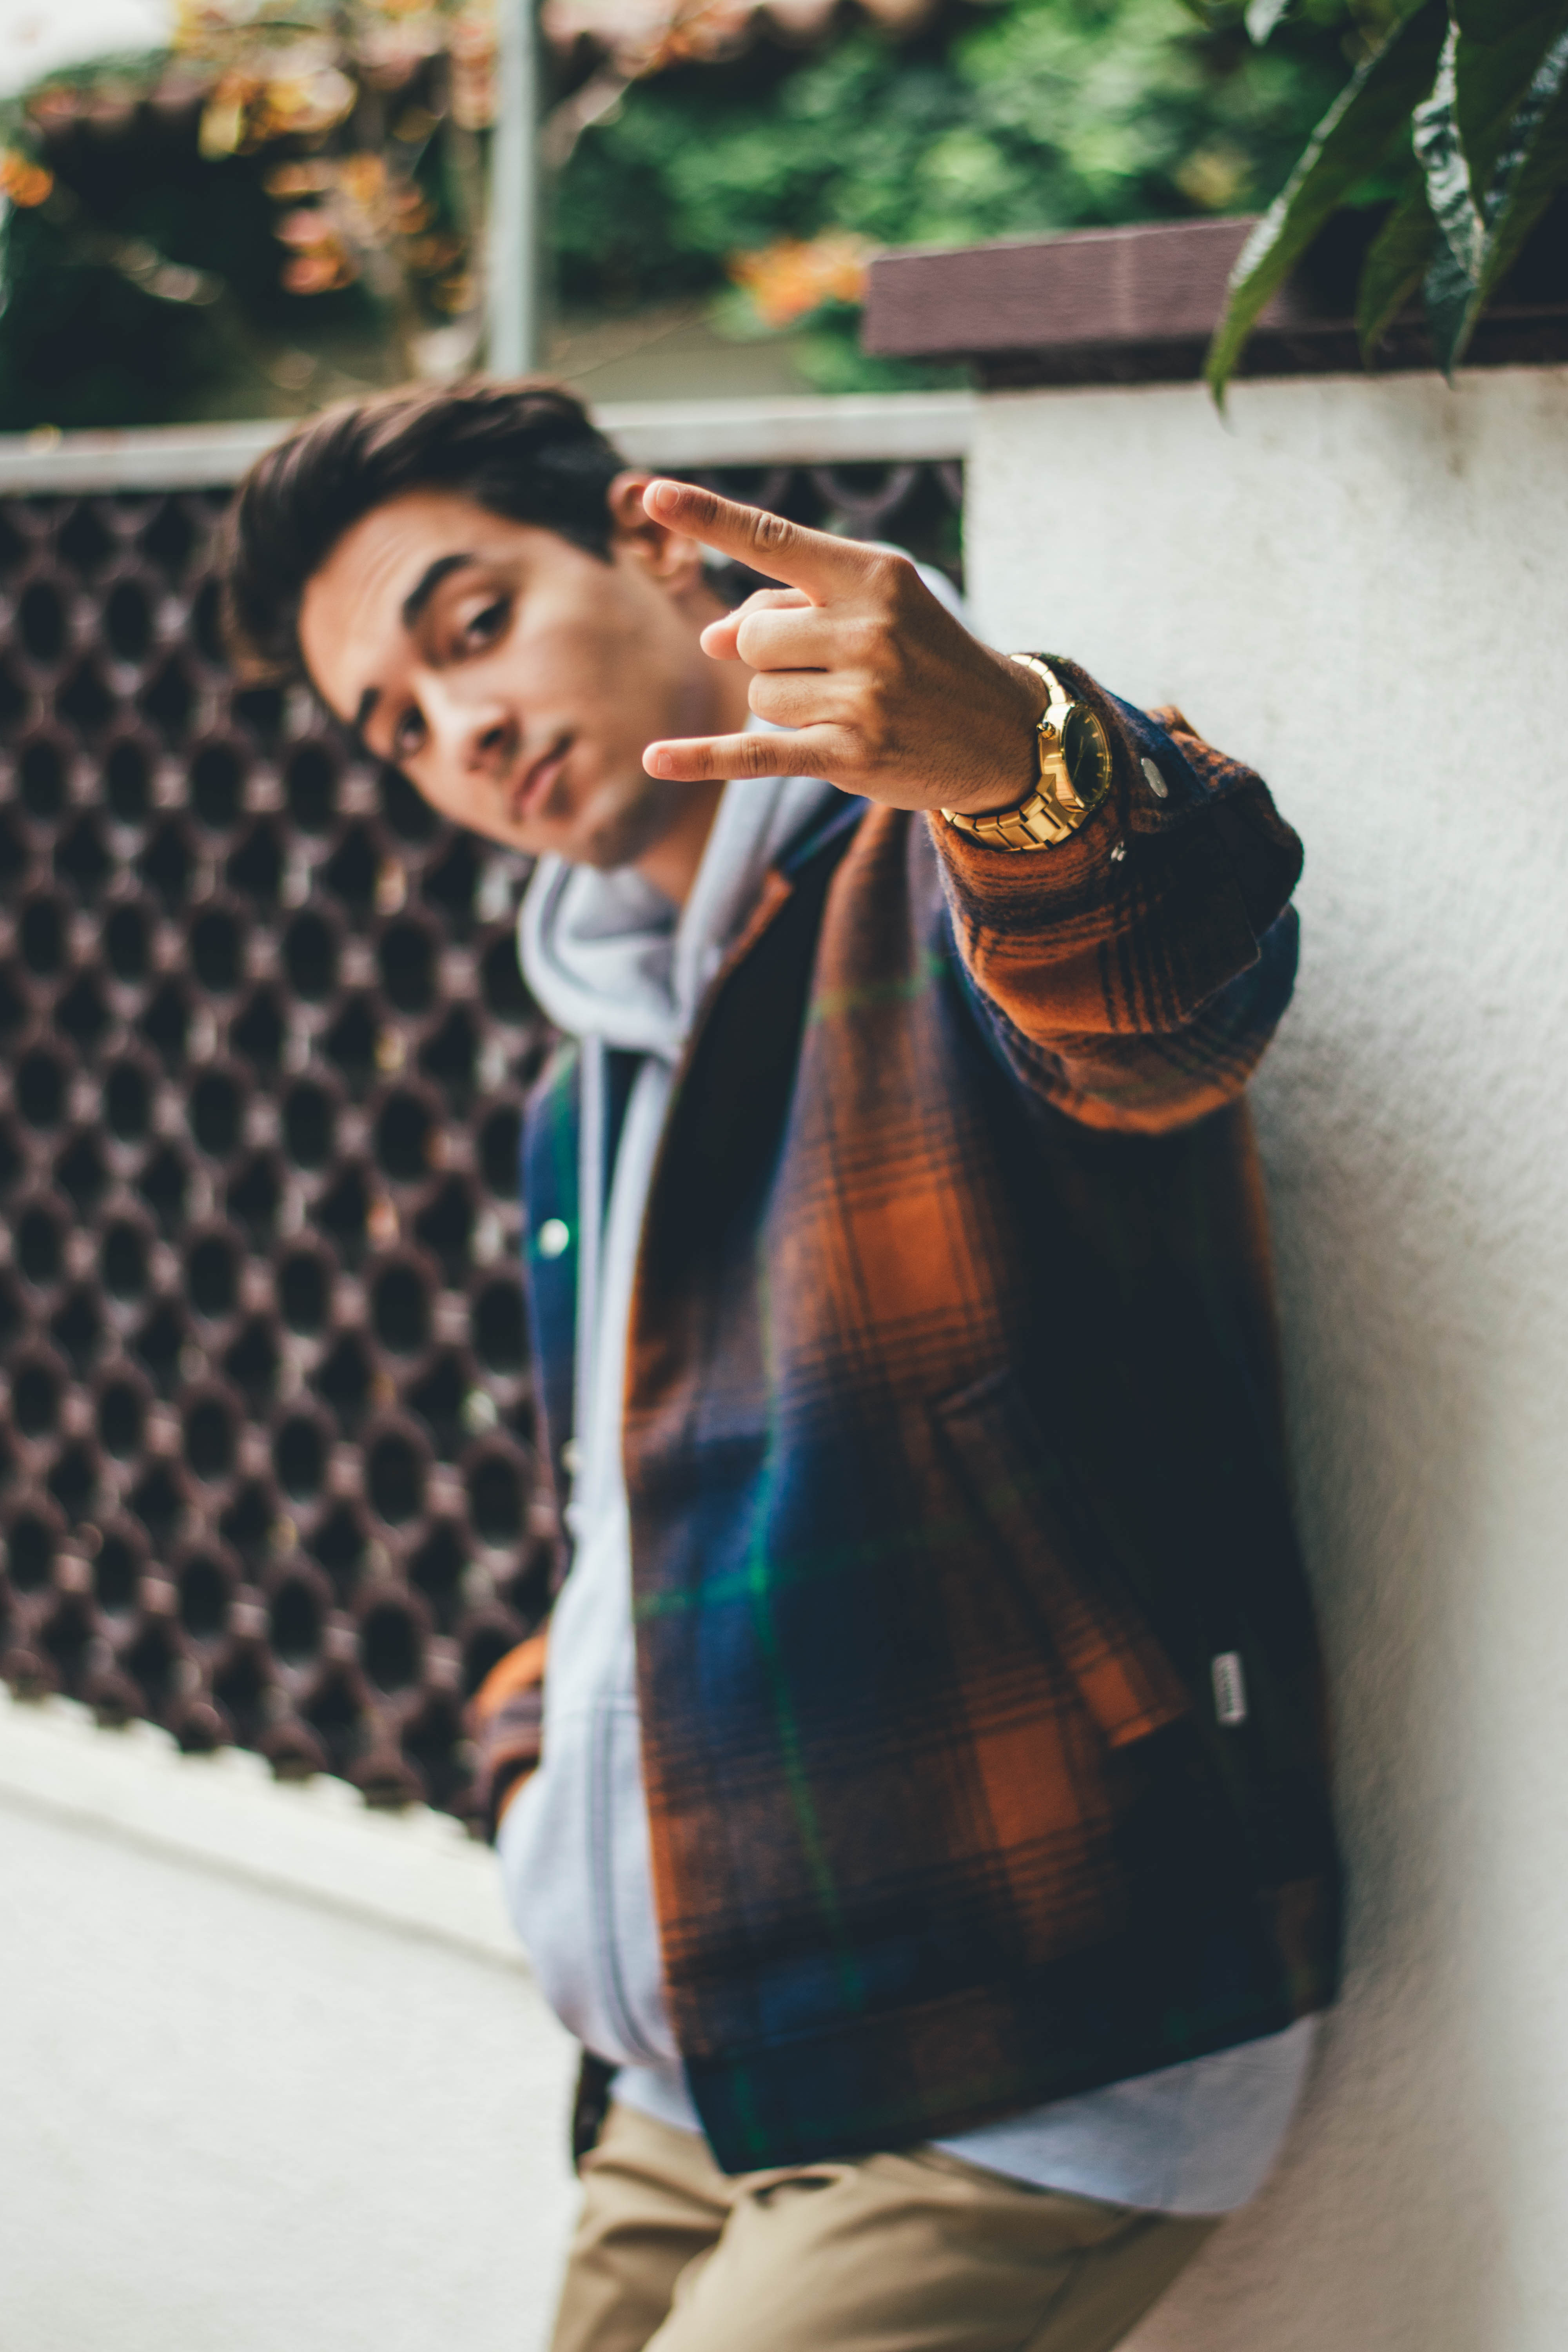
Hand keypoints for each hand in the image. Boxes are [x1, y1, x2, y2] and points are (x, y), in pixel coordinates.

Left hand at [640, 480, 1048, 817]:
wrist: (1005, 733)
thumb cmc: (926, 657)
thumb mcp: (875, 609)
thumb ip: (793, 608)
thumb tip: (709, 636)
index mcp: (873, 575)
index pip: (773, 540)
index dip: (708, 518)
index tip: (653, 495)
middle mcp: (868, 629)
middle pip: (751, 637)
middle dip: (770, 655)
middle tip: (827, 668)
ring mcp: (862, 695)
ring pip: (758, 694)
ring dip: (785, 703)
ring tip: (847, 706)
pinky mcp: (851, 755)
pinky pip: (753, 752)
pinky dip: (701, 758)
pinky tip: (655, 760)